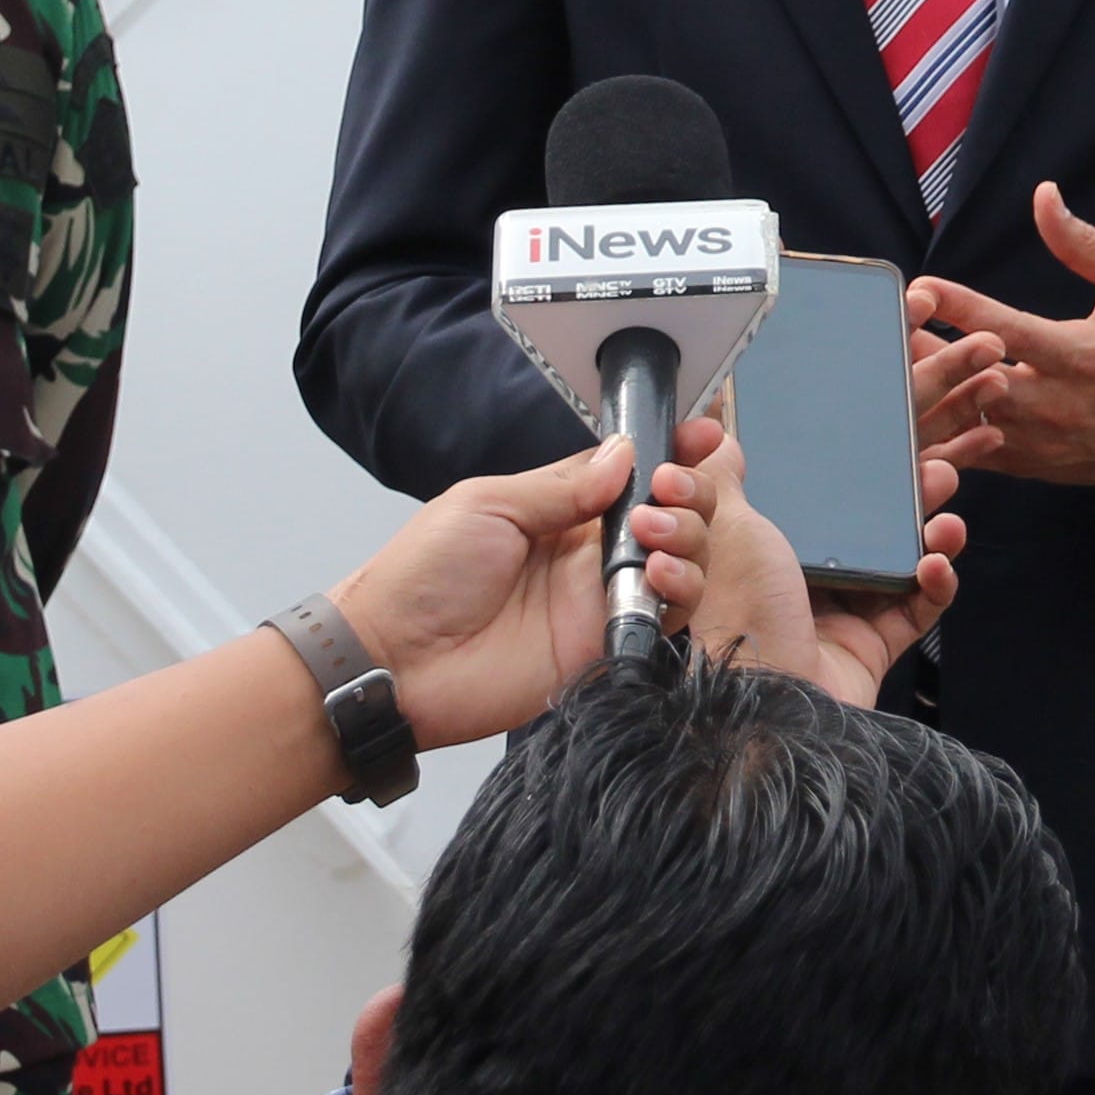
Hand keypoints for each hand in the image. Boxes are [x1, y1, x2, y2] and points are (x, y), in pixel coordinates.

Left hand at [327, 422, 744, 747]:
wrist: (395, 659)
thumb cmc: (424, 574)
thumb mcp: (489, 504)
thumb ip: (562, 486)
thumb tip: (626, 454)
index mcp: (560, 510)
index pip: (631, 476)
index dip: (670, 453)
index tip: (699, 434)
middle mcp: (590, 552)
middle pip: (670, 514)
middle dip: (688, 491)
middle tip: (668, 486)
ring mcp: (600, 599)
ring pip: (683, 562)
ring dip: (688, 535)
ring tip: (654, 530)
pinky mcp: (606, 645)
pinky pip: (664, 616)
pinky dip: (679, 587)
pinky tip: (658, 572)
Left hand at [682, 430, 969, 707]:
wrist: (768, 706)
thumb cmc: (743, 616)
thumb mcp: (725, 525)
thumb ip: (721, 481)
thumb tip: (714, 442)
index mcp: (760, 549)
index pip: (807, 498)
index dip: (840, 470)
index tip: (869, 440)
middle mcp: (799, 579)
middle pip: (861, 526)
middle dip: (901, 494)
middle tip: (930, 466)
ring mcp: (838, 614)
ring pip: (896, 561)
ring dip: (928, 534)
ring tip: (947, 514)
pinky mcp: (871, 646)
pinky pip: (916, 608)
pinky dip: (935, 584)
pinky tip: (937, 564)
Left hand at [906, 181, 1094, 492]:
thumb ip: (1087, 243)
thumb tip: (1043, 197)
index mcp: (1086, 357)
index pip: (1011, 332)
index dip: (961, 309)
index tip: (921, 288)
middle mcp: (1060, 406)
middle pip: (976, 383)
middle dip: (929, 355)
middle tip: (885, 328)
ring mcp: (1042, 443)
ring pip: (967, 423)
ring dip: (928, 392)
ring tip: (886, 362)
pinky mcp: (1031, 467)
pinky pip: (973, 455)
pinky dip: (940, 432)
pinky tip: (908, 403)